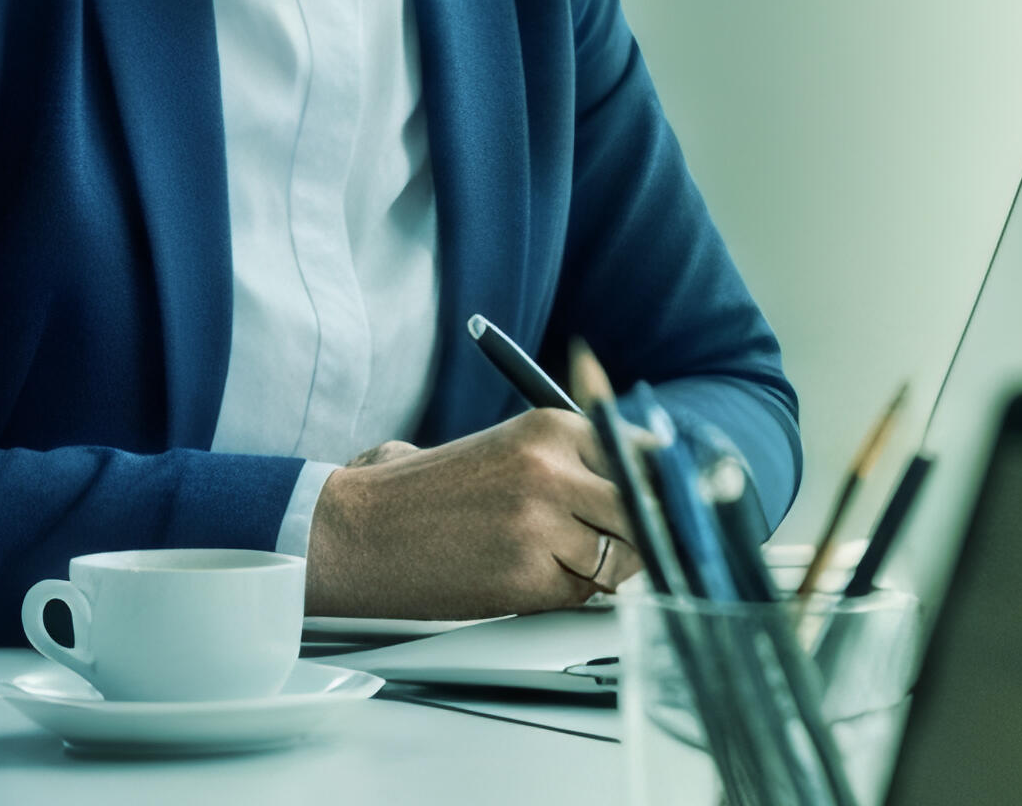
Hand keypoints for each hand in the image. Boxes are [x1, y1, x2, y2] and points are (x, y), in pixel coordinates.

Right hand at [303, 407, 632, 618]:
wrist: (357, 530)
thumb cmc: (432, 491)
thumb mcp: (512, 449)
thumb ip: (580, 461)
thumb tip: (656, 482)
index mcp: (555, 427)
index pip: (647, 459)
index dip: (659, 491)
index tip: (664, 507)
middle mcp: (554, 470)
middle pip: (644, 512)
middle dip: (639, 535)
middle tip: (620, 544)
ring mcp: (541, 525)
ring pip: (619, 560)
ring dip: (600, 569)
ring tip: (551, 555)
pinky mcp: (525, 576)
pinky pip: (580, 594)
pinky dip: (564, 593)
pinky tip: (523, 575)